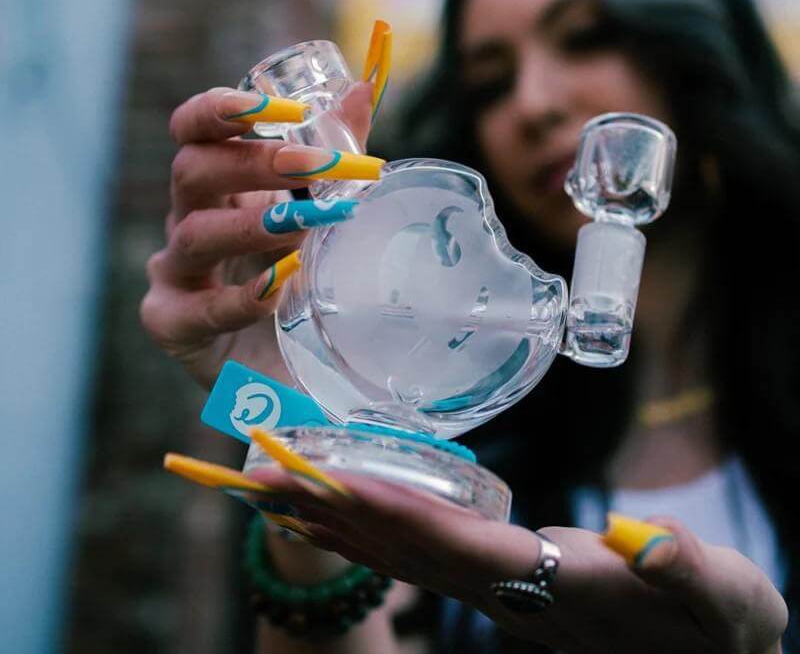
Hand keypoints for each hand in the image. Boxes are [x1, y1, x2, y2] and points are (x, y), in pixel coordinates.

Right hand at [140, 84, 374, 387]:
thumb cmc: (302, 280)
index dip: (222, 110)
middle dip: (253, 164)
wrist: (292, 368)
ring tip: (306, 224)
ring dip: (253, 225)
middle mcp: (191, 220)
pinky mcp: (172, 324)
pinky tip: (277, 290)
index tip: (279, 108)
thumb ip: (333, 160)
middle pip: (192, 171)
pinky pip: (195, 310)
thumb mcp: (320, 216)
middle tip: (313, 165)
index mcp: (221, 187)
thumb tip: (362, 91)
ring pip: (194, 234)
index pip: (196, 131)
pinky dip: (237, 299)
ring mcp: (176, 273)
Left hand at [247, 468, 786, 653]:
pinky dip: (365, 528)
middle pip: (403, 549)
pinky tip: (331, 509)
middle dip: (331, 511)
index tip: (332, 481)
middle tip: (260, 475)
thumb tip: (650, 543)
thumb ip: (689, 575)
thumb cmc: (717, 628)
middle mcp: (507, 591)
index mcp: (552, 585)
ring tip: (271, 487)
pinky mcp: (498, 579)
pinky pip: (416, 552)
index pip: (455, 548)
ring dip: (332, 520)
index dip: (392, 513)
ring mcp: (496, 590)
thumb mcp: (728, 602)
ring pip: (398, 553)